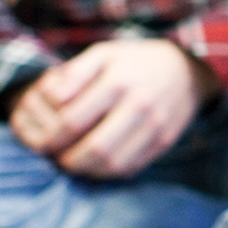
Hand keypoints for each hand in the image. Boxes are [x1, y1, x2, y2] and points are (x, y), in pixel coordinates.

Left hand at [9, 39, 217, 178]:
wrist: (185, 70)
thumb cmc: (134, 62)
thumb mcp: (102, 53)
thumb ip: (73, 74)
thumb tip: (50, 99)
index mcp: (118, 82)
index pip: (73, 120)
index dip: (51, 137)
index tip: (42, 142)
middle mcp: (140, 105)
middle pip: (95, 148)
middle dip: (67, 160)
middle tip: (55, 157)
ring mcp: (156, 126)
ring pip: (114, 164)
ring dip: (86, 171)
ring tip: (73, 163)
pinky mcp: (164, 142)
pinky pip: (131, 168)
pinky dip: (107, 173)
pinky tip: (95, 165)